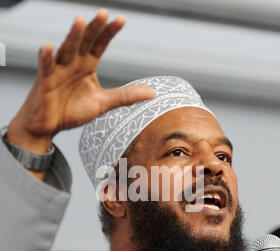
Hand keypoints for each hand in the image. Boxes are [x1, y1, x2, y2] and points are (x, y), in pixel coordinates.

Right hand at [6, 10, 154, 153]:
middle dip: (94, 28)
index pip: (100, 44)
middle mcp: (74, 63)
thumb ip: (125, 96)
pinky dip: (47, 56)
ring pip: (67, 49)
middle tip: (103, 14)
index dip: (109, 32)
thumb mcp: (103, 103)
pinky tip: (50, 47)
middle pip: (84, 42)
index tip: (121, 20)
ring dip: (73, 36)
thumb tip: (152, 93)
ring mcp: (59, 69)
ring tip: (80, 21)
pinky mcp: (45, 79)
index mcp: (88, 65)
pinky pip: (46, 65)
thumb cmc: (72, 111)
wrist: (49, 125)